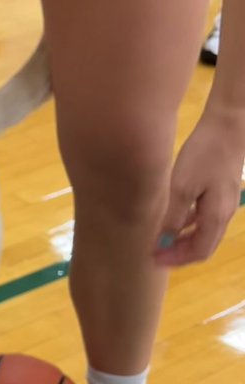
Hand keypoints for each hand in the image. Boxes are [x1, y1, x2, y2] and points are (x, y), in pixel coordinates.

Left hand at [155, 105, 244, 267]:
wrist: (228, 123)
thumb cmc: (205, 154)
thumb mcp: (183, 187)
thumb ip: (173, 217)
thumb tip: (163, 243)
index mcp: (216, 217)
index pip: (199, 252)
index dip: (176, 260)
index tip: (154, 259)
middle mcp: (224, 214)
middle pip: (202, 245)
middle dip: (179, 253)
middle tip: (155, 253)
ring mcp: (224, 202)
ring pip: (204, 231)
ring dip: (183, 239)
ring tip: (161, 239)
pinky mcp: (221, 190)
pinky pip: (204, 216)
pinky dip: (189, 223)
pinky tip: (174, 217)